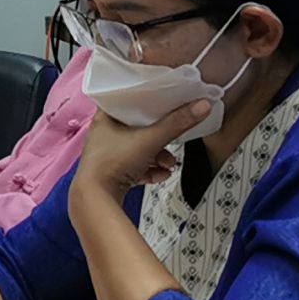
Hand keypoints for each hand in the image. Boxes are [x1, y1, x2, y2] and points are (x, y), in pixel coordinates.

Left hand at [71, 102, 208, 202]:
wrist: (97, 199)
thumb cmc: (112, 164)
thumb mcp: (150, 139)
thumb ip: (177, 123)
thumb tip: (201, 105)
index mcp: (105, 119)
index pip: (124, 101)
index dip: (143, 100)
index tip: (161, 100)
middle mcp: (104, 136)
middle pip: (137, 128)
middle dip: (159, 135)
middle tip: (172, 137)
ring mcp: (108, 155)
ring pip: (139, 149)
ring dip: (157, 156)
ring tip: (169, 163)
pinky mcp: (113, 174)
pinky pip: (136, 168)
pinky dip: (150, 170)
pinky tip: (160, 174)